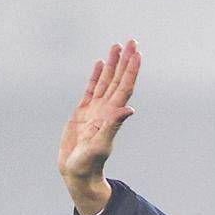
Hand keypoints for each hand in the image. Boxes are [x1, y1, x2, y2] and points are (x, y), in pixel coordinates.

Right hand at [59, 40, 140, 214]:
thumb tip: (128, 109)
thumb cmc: (89, 164)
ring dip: (113, 64)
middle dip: (125, 60)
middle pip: (118, 79)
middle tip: (132, 41)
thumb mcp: (101, 145)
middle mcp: (106, 109)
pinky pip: (91, 89)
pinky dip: (96, 76)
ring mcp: (95, 110)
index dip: (131, 70)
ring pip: (106, 81)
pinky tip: (100, 64)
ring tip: (117, 46)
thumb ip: (113, 126)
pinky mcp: (83, 113)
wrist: (78, 173)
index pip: (124, 87)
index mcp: (112, 114)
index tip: (137, 53)